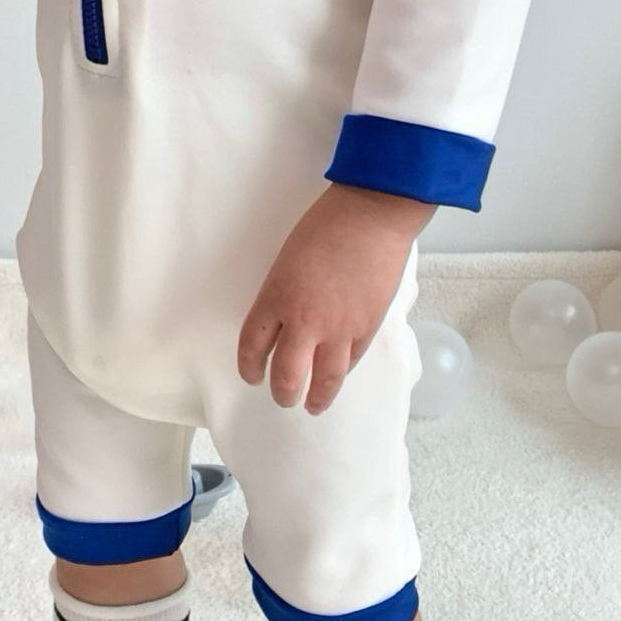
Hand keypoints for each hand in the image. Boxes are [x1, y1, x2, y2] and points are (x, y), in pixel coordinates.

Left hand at [237, 183, 436, 414]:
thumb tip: (285, 317)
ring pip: (323, 380)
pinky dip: (343, 371)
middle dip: (282, 392)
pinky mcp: (367, 326)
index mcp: (276, 297)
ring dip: (315, 398)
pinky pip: (351, 360)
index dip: (249, 366)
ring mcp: (339, 328)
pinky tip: (339, 374)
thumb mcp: (288, 258)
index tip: (251, 374)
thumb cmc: (328, 224)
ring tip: (313, 405)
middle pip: (286, 375)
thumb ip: (283, 292)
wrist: (372, 215)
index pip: (252, 346)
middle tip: (283, 397)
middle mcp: (304, 321)